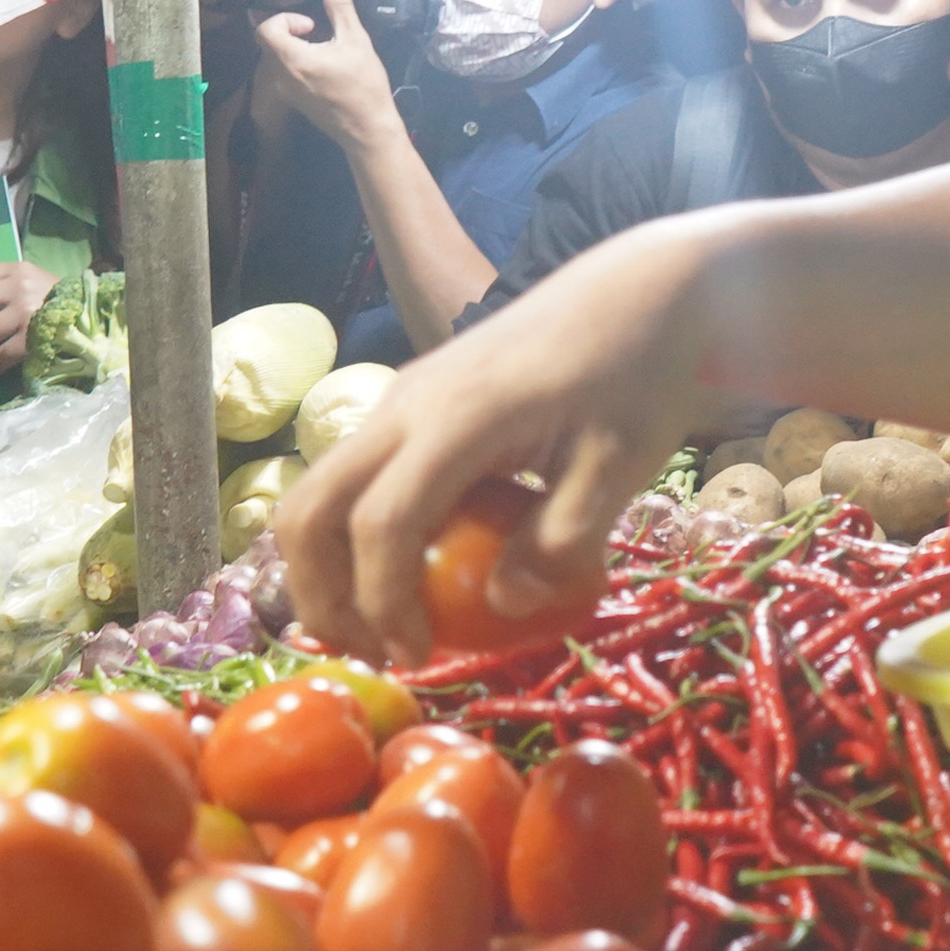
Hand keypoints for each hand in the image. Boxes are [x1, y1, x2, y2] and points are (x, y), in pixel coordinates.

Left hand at [252, 0, 403, 149]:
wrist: (368, 129)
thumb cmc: (364, 87)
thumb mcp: (356, 40)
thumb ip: (340, 5)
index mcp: (293, 60)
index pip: (265, 29)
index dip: (284, 18)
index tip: (309, 23)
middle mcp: (281, 77)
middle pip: (268, 41)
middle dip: (289, 29)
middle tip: (316, 30)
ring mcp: (284, 90)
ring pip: (274, 57)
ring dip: (292, 45)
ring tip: (321, 46)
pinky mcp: (292, 99)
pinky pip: (282, 72)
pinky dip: (295, 61)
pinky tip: (322, 63)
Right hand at [277, 222, 715, 659]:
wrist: (639, 292)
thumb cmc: (638, 377)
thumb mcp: (622, 465)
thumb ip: (563, 537)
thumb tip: (504, 605)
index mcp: (458, 417)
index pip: (381, 524)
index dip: (383, 603)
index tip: (418, 658)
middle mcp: (406, 403)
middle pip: (310, 508)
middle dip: (320, 594)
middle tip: (370, 653)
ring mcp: (401, 397)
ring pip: (319, 490)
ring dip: (327, 566)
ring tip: (378, 626)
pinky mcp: (412, 400)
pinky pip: (356, 475)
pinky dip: (354, 534)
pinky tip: (409, 574)